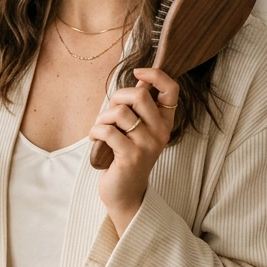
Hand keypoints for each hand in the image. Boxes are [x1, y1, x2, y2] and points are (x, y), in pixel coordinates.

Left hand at [88, 67, 178, 235]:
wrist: (125, 193)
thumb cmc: (126, 156)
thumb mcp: (137, 130)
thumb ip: (140, 107)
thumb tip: (141, 78)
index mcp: (165, 122)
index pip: (171, 89)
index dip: (155, 74)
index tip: (137, 73)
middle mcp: (161, 132)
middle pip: (139, 95)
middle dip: (117, 98)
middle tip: (109, 113)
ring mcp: (147, 145)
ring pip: (120, 112)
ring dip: (103, 117)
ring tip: (100, 128)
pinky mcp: (130, 156)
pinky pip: (108, 130)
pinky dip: (96, 131)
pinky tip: (95, 139)